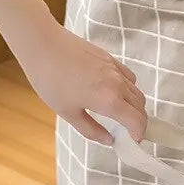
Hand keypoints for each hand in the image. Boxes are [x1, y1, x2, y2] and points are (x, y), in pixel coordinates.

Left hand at [14, 21, 146, 145]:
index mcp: (109, 101)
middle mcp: (118, 85)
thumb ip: (90, 129)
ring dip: (135, 106)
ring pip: (137, 92)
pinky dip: (129, 88)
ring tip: (122, 112)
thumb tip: (109, 140)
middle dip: (138, 122)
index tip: (134, 141)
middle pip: (140, 108)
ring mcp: (116, 70)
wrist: (42, 44)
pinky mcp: (110, 59)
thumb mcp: (67, 112)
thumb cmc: (50, 79)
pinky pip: (129, 77)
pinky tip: (116, 91)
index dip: (139, 134)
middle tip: (128, 131)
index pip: (137, 121)